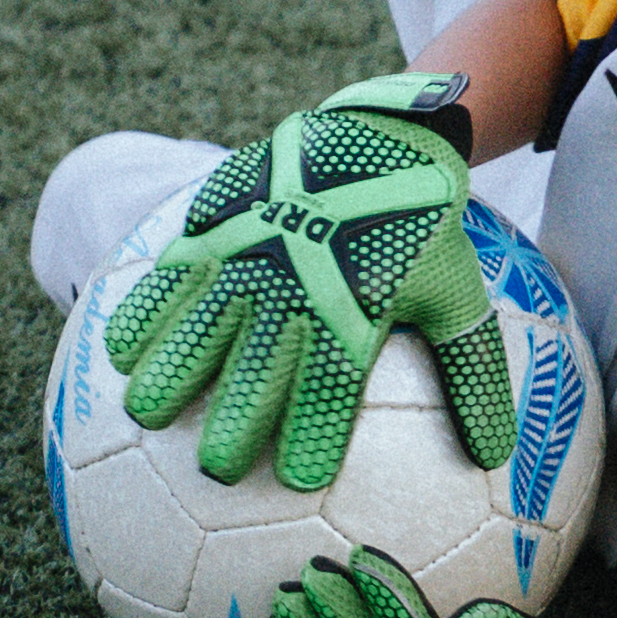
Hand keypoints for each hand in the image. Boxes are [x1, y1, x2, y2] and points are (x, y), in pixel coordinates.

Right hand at [104, 74, 514, 488]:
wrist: (377, 137)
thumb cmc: (421, 232)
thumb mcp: (457, 297)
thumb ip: (473, 376)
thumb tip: (495, 457)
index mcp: (357, 308)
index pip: (334, 384)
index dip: (315, 432)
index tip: (299, 481)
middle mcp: (296, 286)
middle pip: (259, 366)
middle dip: (236, 422)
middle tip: (216, 471)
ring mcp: (248, 253)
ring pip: (201, 322)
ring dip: (172, 370)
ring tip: (146, 414)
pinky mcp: (216, 224)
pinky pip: (169, 276)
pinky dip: (144, 311)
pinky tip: (121, 352)